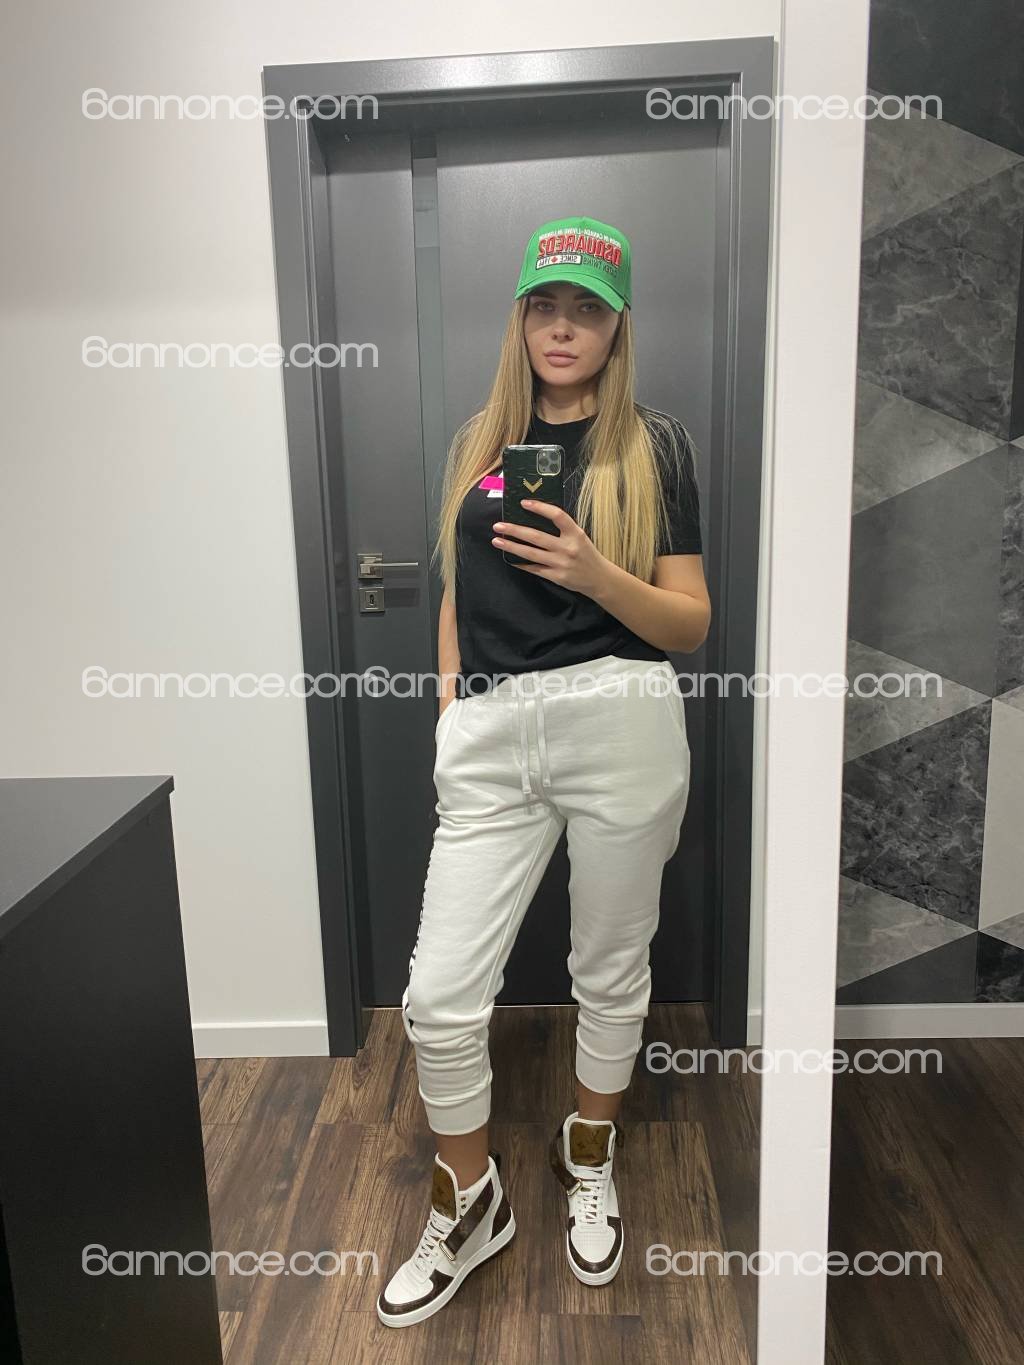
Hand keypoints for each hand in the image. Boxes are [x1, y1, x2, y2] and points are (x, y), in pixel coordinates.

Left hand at [492, 502, 613, 598]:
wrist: (599, 579)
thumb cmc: (587, 554)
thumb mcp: (580, 537)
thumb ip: (563, 529)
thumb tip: (536, 518)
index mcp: (576, 534)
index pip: (557, 516)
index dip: (540, 508)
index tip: (524, 503)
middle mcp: (568, 548)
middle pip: (537, 537)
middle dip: (515, 530)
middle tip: (498, 525)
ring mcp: (561, 563)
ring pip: (531, 554)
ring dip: (512, 546)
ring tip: (497, 541)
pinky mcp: (556, 577)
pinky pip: (534, 568)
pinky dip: (521, 563)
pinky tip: (510, 558)